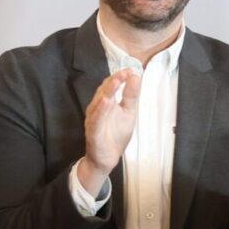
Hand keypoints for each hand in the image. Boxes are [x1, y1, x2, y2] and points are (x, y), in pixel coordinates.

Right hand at [77, 68, 139, 195]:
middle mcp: (96, 109)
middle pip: (103, 91)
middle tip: (124, 73)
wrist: (107, 158)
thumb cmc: (115, 135)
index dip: (119, 77)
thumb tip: (136, 76)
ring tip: (115, 82)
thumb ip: (131, 96)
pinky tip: (106, 102)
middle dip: (113, 81)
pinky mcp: (92, 132)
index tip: (130, 70)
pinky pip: (95, 120)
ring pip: (98, 104)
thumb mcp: (128, 113)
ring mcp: (93, 120)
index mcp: (105, 103)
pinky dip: (100, 111)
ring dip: (106, 92)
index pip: (110, 86)